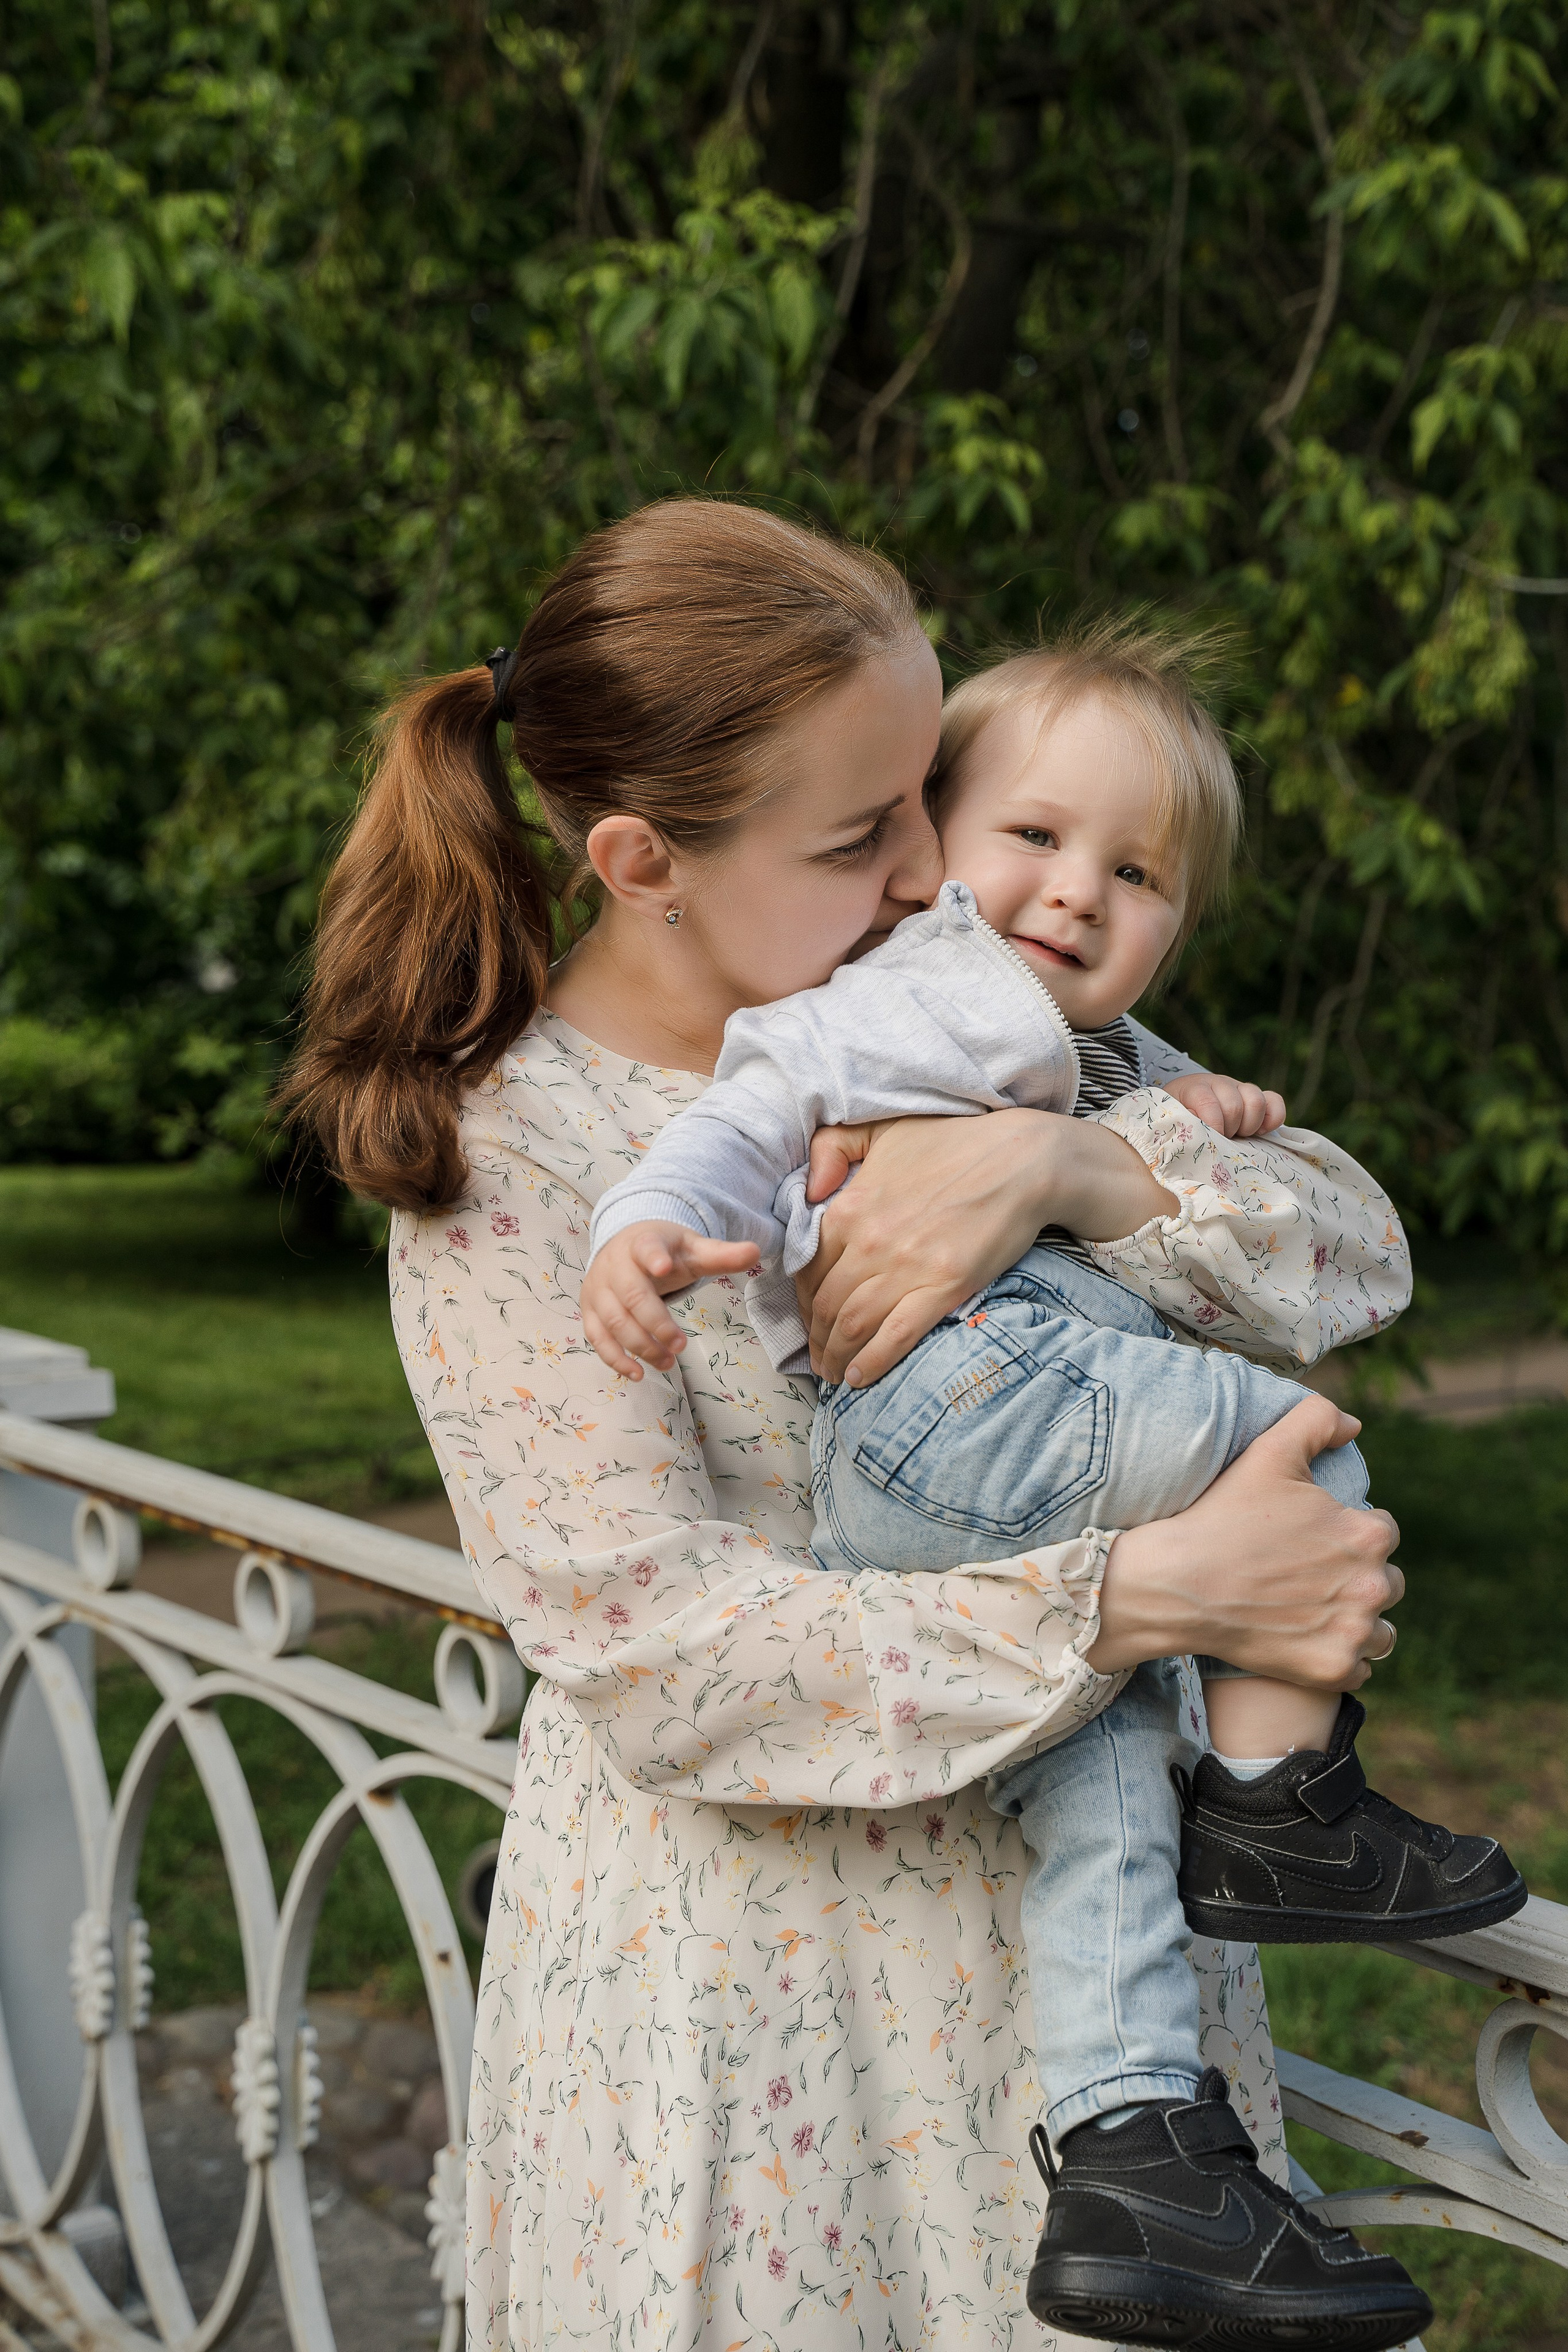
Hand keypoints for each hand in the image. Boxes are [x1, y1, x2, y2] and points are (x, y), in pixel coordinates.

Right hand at [581, 1222, 759, 1378]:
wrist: (624, 1247)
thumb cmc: (664, 1252)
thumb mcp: (693, 1249)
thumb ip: (721, 1255)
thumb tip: (756, 1252)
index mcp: (643, 1243)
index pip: (647, 1246)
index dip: (654, 1257)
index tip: (664, 1268)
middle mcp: (615, 1265)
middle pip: (632, 1296)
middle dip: (656, 1323)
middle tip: (681, 1345)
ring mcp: (599, 1289)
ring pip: (614, 1321)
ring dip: (640, 1346)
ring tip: (668, 1362)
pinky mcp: (590, 1311)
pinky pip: (597, 1338)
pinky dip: (614, 1358)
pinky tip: (637, 1373)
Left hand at [796, 1109, 1177, 1386]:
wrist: (1022, 1159)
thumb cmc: (953, 1142)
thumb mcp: (882, 1128)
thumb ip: (833, 1148)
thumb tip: (811, 1191)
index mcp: (849, 1207)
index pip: (808, 1269)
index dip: (802, 1302)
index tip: (809, 1318)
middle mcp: (869, 1242)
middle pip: (826, 1305)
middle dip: (816, 1338)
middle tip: (818, 1357)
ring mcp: (905, 1268)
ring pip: (852, 1326)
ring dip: (836, 1357)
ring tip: (835, 1373)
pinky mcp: (943, 1289)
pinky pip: (895, 1337)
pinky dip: (872, 1363)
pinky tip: (860, 1378)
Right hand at [1090, 1396, 1402, 1687]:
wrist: (1180, 1583)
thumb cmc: (1224, 1516)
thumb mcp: (1269, 1451)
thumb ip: (1317, 1419)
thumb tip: (1353, 1425)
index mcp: (1367, 1534)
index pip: (1382, 1531)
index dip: (1348, 1530)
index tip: (1313, 1537)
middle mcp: (1372, 1586)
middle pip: (1387, 1582)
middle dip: (1357, 1576)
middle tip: (1309, 1575)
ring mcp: (1353, 1633)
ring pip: (1381, 1630)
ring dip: (1359, 1621)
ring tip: (1316, 1611)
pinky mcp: (1332, 1670)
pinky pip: (1360, 1669)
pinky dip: (1340, 1657)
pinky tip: (1308, 1641)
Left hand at [1162, 1072, 1285, 1137]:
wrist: (1184, 1116)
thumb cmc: (1176, 1122)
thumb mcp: (1171, 1122)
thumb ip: (1180, 1123)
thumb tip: (1196, 1122)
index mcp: (1194, 1088)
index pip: (1208, 1102)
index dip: (1212, 1124)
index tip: (1209, 1140)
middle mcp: (1219, 1084)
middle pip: (1234, 1105)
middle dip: (1229, 1128)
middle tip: (1219, 1139)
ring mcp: (1239, 1089)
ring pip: (1256, 1101)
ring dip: (1248, 1125)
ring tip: (1237, 1137)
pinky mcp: (1255, 1099)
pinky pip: (1275, 1102)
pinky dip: (1273, 1119)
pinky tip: (1260, 1133)